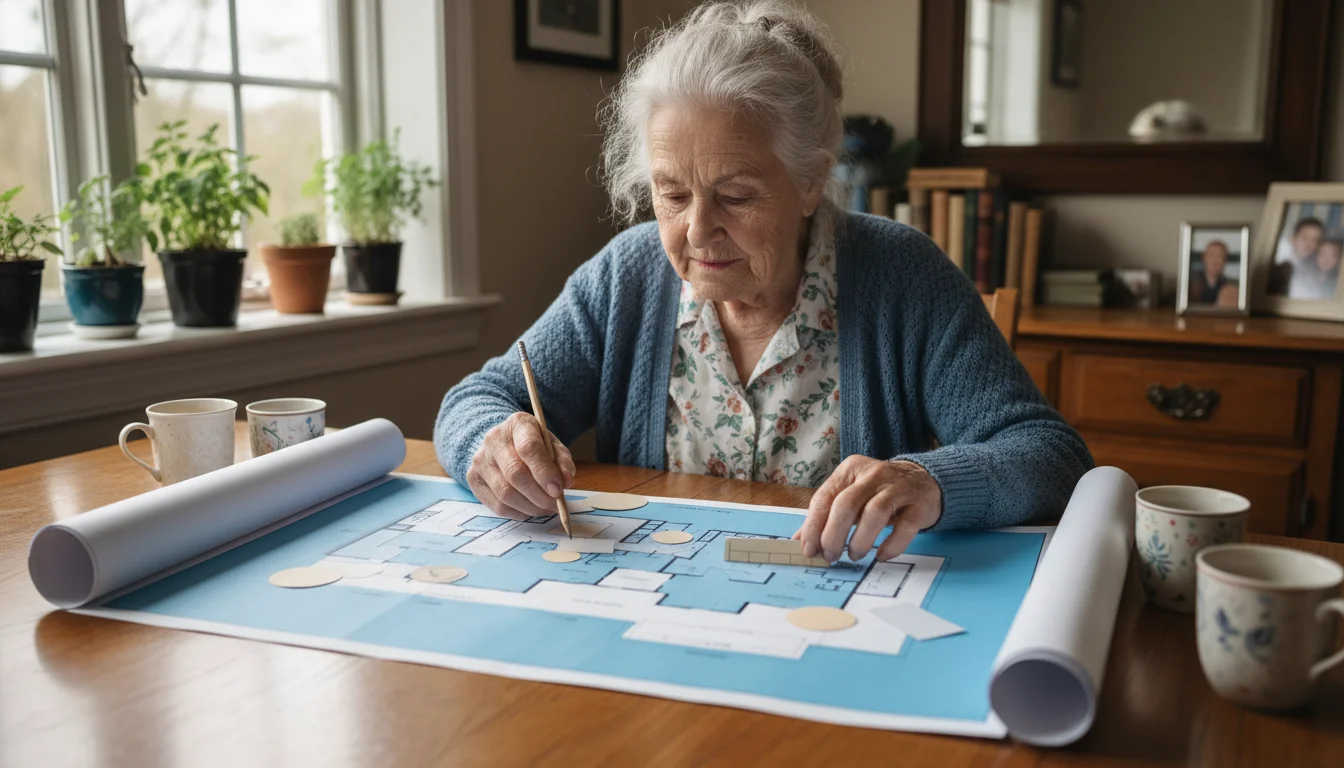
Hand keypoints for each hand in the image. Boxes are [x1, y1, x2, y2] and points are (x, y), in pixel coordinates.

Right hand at [465, 412, 575, 519]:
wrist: (503, 444)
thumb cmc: (532, 445)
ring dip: (530, 506)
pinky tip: (530, 509)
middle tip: (555, 504)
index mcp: (517, 424)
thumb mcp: (552, 446)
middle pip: (515, 473)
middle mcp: (494, 439)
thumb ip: (562, 461)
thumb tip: (566, 481)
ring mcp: (480, 460)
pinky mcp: (473, 479)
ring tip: (545, 508)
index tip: (558, 489)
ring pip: (505, 493)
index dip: (544, 471)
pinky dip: (518, 512)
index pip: (529, 448)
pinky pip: (497, 505)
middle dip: (539, 495)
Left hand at [795, 457, 941, 562]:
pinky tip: (882, 555)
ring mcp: (898, 488)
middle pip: (847, 504)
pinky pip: (905, 527)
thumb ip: (826, 515)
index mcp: (850, 470)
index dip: (814, 526)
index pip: (825, 497)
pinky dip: (891, 545)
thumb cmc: (879, 492)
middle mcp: (874, 474)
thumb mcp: (851, 496)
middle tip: (831, 556)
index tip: (809, 550)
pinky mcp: (919, 504)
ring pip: (875, 513)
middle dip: (834, 534)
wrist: (924, 481)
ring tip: (855, 555)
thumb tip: (799, 541)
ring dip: (860, 540)